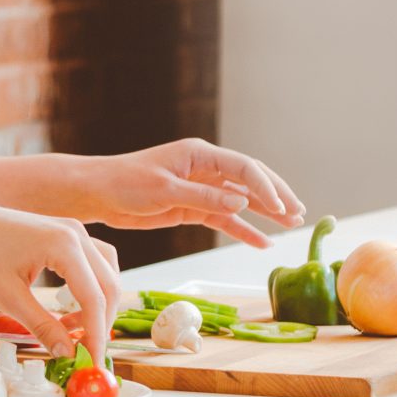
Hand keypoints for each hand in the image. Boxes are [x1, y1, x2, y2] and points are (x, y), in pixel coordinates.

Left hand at [0, 184, 123, 355]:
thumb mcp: (7, 297)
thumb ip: (42, 325)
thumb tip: (66, 352)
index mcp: (64, 245)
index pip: (95, 298)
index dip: (97, 334)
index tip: (93, 361)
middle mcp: (76, 234)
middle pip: (109, 286)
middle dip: (101, 322)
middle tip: (86, 351)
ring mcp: (73, 230)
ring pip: (106, 274)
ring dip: (98, 305)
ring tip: (75, 331)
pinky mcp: (66, 233)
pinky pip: (93, 263)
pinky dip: (90, 288)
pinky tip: (71, 308)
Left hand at [63, 140, 305, 245]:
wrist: (97, 194)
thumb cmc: (125, 184)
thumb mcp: (164, 191)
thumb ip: (204, 198)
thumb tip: (242, 203)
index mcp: (199, 154)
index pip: (243, 168)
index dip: (266, 187)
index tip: (281, 207)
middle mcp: (204, 168)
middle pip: (250, 181)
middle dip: (275, 196)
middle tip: (299, 214)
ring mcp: (200, 189)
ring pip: (241, 201)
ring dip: (265, 213)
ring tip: (291, 226)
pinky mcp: (191, 208)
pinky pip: (224, 220)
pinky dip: (243, 230)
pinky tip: (262, 242)